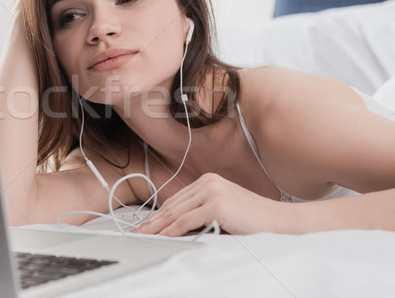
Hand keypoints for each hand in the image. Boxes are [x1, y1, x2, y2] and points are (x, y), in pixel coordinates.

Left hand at [134, 173, 284, 235]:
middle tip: (138, 231)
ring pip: (177, 212)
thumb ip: (200, 209)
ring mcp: (212, 191)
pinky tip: (164, 236)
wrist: (277, 221)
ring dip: (159, 226)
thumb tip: (174, 223)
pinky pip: (187, 220)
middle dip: (154, 220)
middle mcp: (208, 182)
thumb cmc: (251, 219)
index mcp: (208, 180)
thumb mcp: (222, 208)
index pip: (177, 200)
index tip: (146, 224)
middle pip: (173, 205)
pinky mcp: (217, 204)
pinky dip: (173, 230)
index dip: (159, 214)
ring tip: (146, 235)